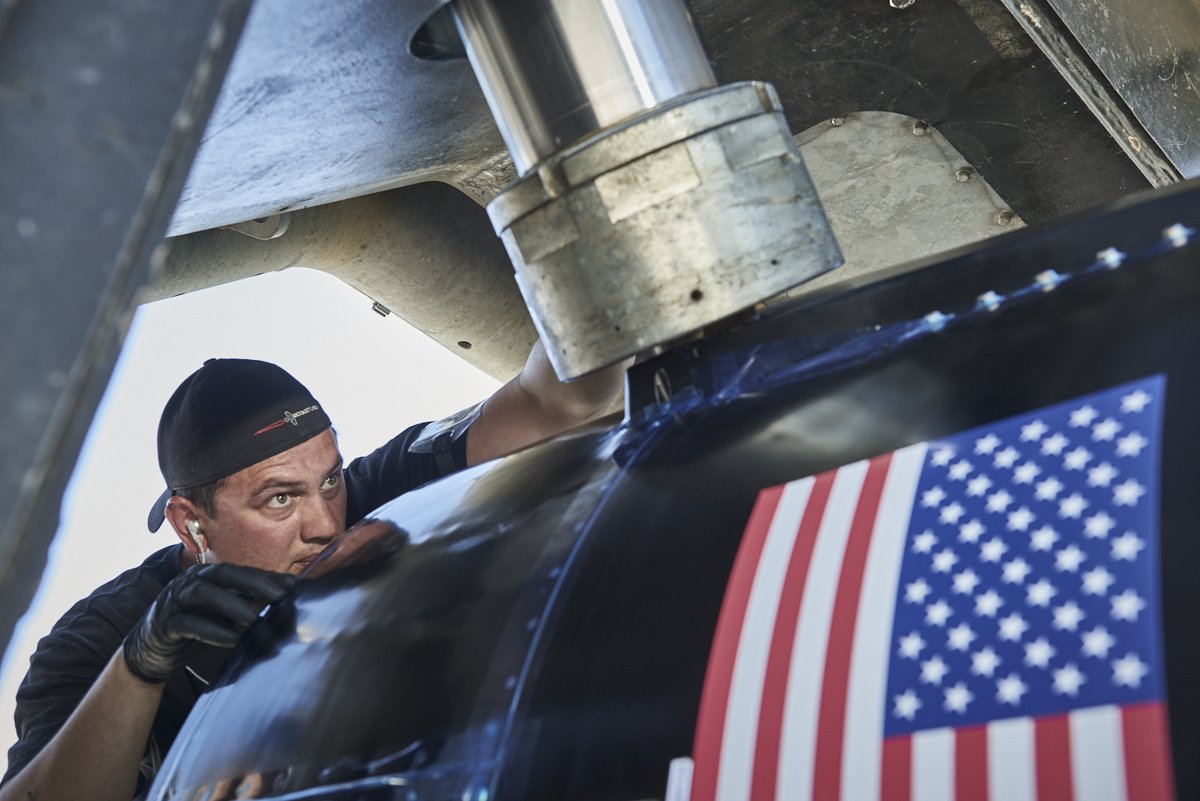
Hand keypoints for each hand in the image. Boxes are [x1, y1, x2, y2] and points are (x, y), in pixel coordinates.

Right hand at [122, 564, 294, 683]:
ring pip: (203, 594)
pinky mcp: (164, 624)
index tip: (293, 586)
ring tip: (256, 619)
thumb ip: (246, 606)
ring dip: (232, 605)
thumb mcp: (223, 615)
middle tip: (280, 595)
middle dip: (254, 582)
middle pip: (224, 574)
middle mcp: (190, 581)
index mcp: (207, 575)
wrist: (151, 652)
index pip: (241, 571)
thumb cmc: (195, 627)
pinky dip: (211, 631)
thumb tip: (285, 605)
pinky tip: (232, 639)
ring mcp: (174, 600)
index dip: (266, 576)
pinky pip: (187, 623)